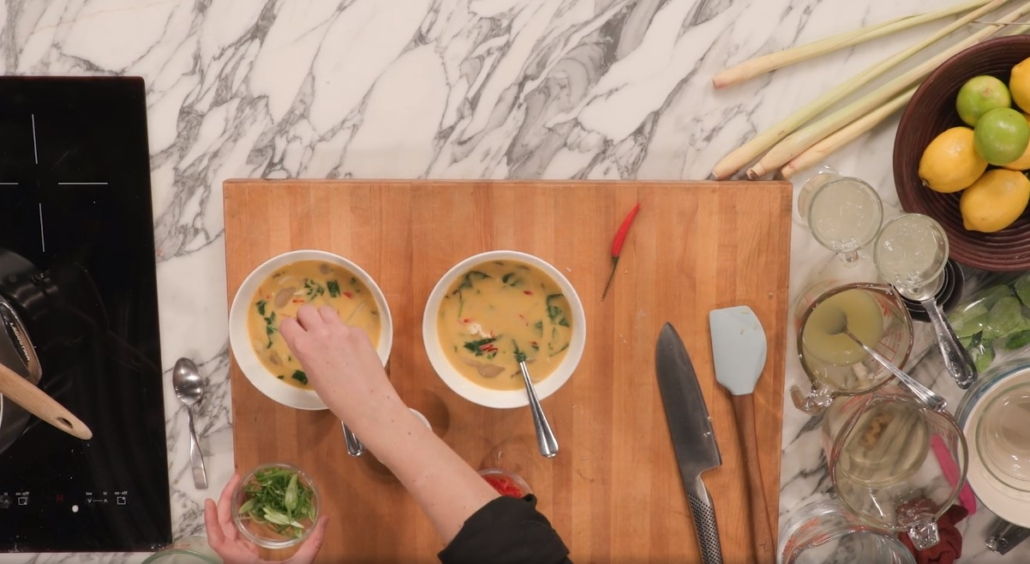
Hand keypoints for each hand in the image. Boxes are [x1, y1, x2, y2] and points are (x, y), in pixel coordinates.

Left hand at [204, 473, 328, 563]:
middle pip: (222, 529)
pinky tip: (248, 511)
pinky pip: (237, 538)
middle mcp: (235, 558)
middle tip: (238, 480)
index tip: (209, 500)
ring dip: (231, 510)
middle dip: (226, 503)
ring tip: (241, 489)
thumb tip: (326, 519)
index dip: (210, 520)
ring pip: (228, 532)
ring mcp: (239, 559)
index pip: (218, 539)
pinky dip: (239, 523)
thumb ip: (312, 544)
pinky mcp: (246, 559)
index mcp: (240, 560)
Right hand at [279, 304, 397, 420]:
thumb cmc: (335, 396)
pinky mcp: (359, 331)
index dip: (290, 329)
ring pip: (326, 310)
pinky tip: (351, 349)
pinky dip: (344, 332)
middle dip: (305, 319)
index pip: (287, 323)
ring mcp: (342, 330)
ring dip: (324, 319)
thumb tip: (309, 344)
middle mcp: (321, 333)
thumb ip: (307, 353)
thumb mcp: (312, 374)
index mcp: (303, 346)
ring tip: (330, 334)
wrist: (367, 400)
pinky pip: (346, 324)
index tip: (295, 334)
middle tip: (311, 332)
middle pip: (306, 309)